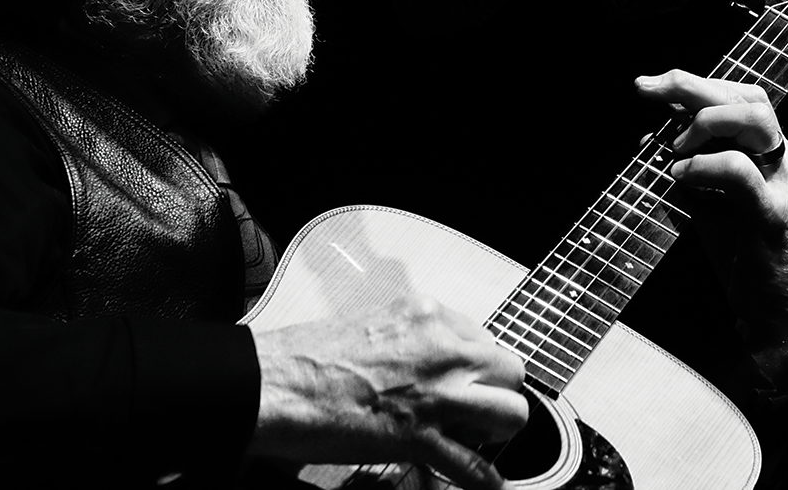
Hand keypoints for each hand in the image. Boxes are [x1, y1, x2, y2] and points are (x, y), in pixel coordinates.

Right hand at [247, 294, 527, 489]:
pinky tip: (478, 482)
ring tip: (478, 438)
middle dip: (498, 391)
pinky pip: (474, 466)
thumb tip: (426, 359)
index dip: (477, 365)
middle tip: (476, 407)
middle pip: (510, 369)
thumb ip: (410, 337)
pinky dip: (479, 479)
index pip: (484, 337)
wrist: (276, 383)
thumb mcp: (373, 324)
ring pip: (511, 412)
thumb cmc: (308, 356)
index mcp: (426, 314)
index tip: (466, 380)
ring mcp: (436, 391)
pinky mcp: (421, 436)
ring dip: (498, 429)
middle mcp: (441, 346)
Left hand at [636, 70, 787, 384]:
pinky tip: (678, 177)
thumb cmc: (741, 253)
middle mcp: (781, 160)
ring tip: (673, 152)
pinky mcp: (772, 215)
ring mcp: (781, 185)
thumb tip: (649, 137)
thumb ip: (685, 166)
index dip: (692, 84)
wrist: (776, 312)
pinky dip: (702, 166)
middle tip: (650, 95)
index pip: (739, 97)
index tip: (646, 86)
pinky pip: (739, 172)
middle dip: (693, 87)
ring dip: (704, 124)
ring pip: (755, 120)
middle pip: (748, 98)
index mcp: (768, 153)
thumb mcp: (706, 200)